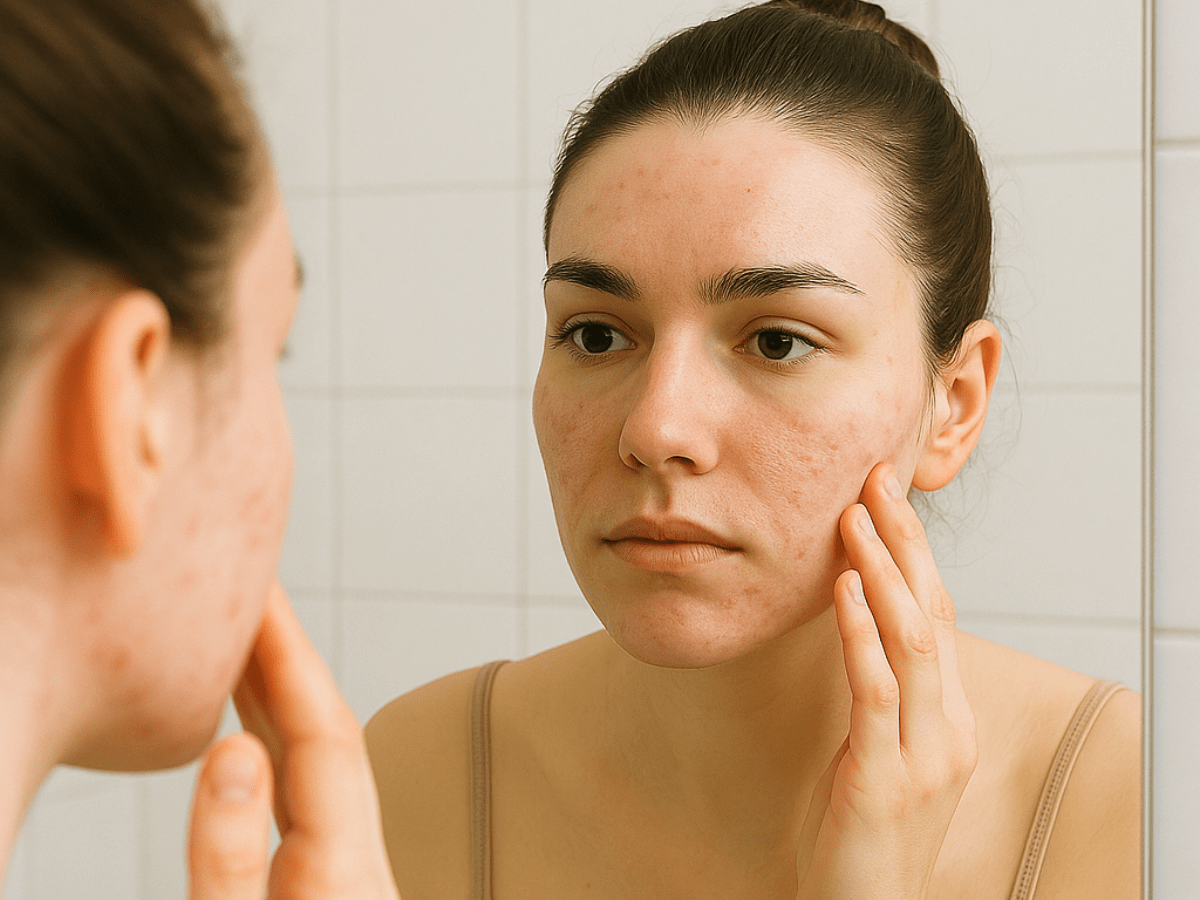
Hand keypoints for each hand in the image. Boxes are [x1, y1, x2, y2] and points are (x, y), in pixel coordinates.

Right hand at [187, 583, 400, 898]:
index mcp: (347, 879)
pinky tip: (251, 736)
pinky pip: (310, 799)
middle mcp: (363, 872)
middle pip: (332, 738)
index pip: (324, 735)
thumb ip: (230, 858)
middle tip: (251, 595)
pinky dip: (280, 748)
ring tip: (242, 646)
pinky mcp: (334, 895)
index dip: (290, 656)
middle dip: (289, 659)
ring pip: (325, 768)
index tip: (263, 593)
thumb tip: (234, 751)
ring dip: (284, 700)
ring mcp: (355, 884)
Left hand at [795, 464, 976, 899]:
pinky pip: (875, 694)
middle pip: (935, 612)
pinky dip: (859, 635)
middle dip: (904, 542)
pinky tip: (840, 590)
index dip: (915, 551)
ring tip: (854, 519)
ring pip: (913, 642)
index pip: (940, 613)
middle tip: (875, 481)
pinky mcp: (883, 781)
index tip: (885, 494)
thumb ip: (886, 691)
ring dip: (882, 573)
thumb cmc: (868, 827)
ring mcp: (924, 755)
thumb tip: (859, 621)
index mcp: (951, 715)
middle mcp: (950, 728)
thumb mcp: (886, 748)